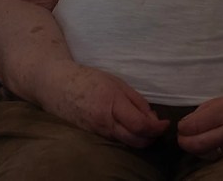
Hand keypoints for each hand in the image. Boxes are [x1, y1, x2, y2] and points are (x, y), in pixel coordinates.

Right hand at [38, 62, 169, 147]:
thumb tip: (152, 117)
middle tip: (158, 128)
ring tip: (146, 126)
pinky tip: (130, 127)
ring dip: (140, 138)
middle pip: (135, 140)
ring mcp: (97, 131)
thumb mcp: (116, 82)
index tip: (165, 123)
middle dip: (151, 138)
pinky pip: (115, 140)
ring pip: (126, 143)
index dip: (157, 127)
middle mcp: (105, 122)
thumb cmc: (88, 79)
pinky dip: (127, 137)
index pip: (140, 125)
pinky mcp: (93, 136)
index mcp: (112, 104)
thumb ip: (136, 100)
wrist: (57, 86)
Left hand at [177, 78, 222, 156]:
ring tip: (199, 144)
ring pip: (212, 154)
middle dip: (186, 143)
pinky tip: (220, 147)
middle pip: (197, 144)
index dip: (184, 128)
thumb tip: (197, 115)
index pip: (194, 125)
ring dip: (201, 150)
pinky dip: (221, 152)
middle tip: (184, 140)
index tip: (182, 127)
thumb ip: (218, 105)